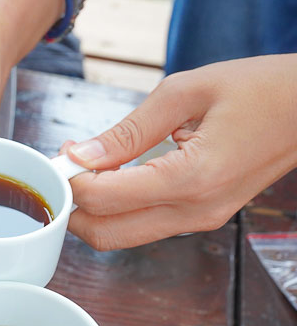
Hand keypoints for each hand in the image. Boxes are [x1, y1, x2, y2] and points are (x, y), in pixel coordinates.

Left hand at [62, 54, 296, 249]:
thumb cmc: (261, 89)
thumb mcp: (187, 92)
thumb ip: (128, 130)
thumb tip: (80, 155)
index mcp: (190, 179)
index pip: (103, 199)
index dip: (71, 178)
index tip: (63, 151)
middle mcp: (195, 211)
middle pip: (105, 234)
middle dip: (74, 207)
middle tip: (68, 166)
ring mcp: (201, 220)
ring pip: (122, 236)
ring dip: (96, 209)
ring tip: (91, 165)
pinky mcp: (204, 218)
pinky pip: (146, 225)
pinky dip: (121, 207)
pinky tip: (119, 173)